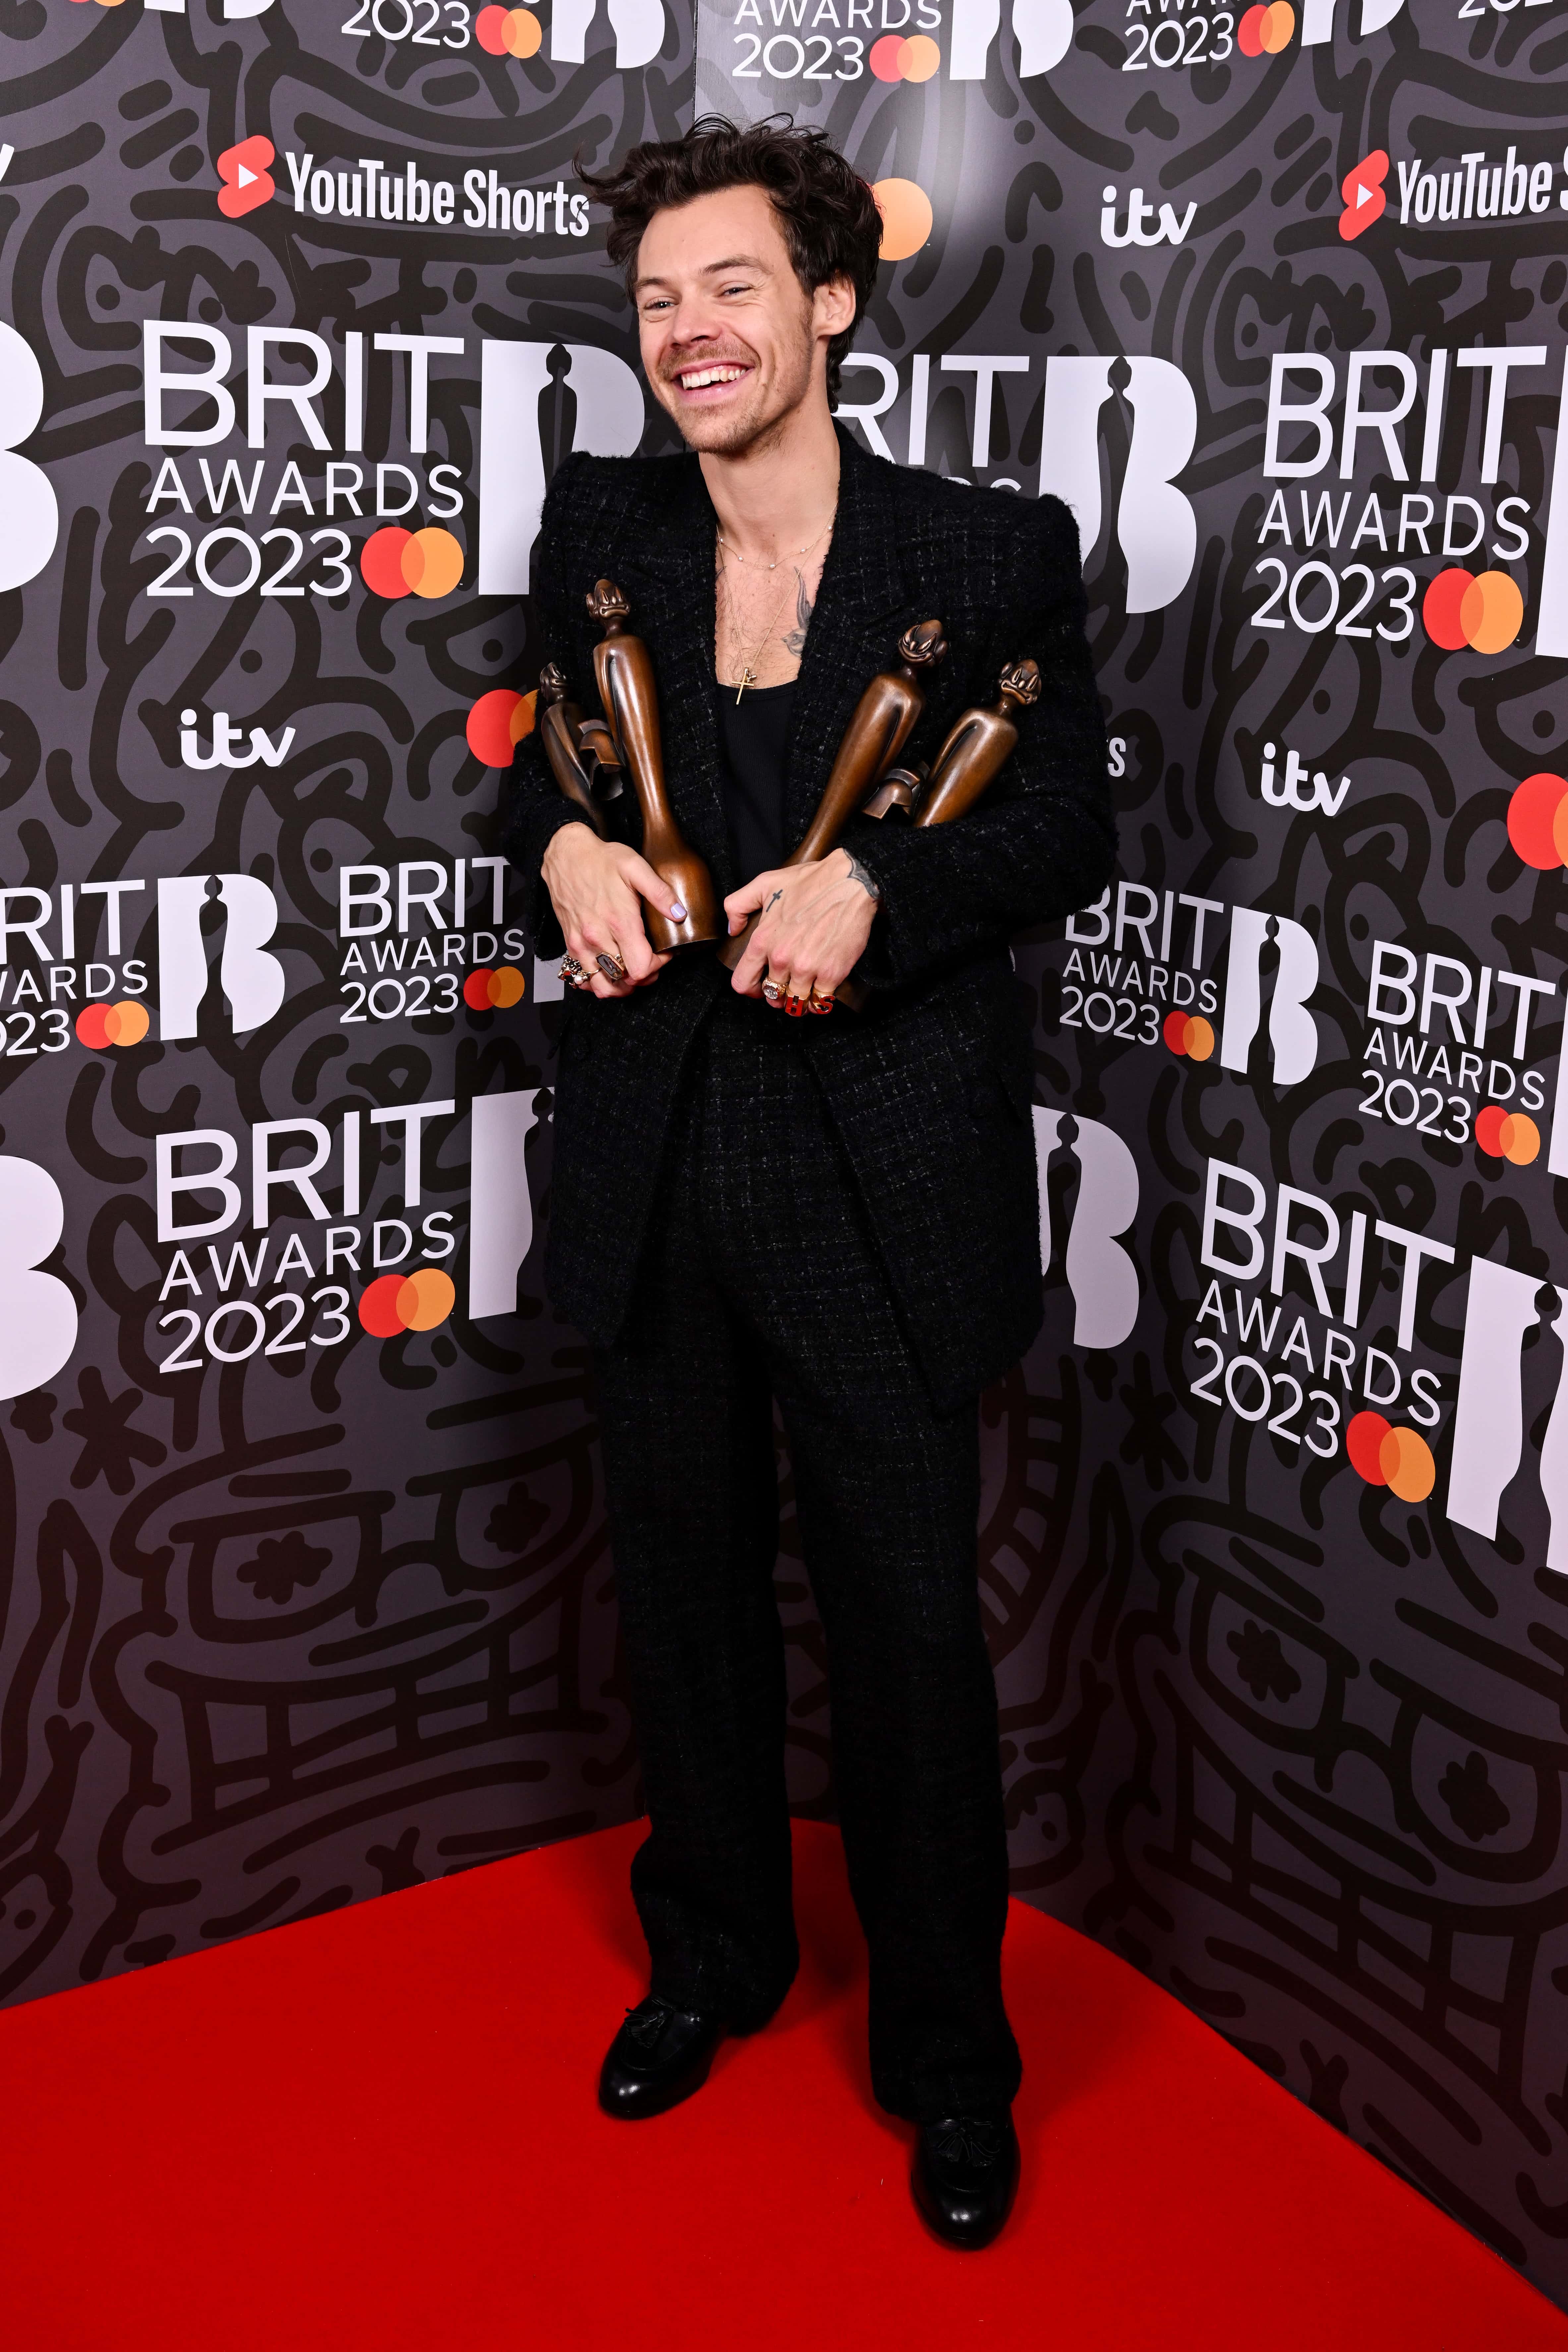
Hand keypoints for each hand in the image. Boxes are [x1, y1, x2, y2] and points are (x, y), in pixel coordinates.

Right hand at [542, 822, 680, 998]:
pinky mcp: (570, 945)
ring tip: (633, 972)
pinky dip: (599, 982)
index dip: (658, 965)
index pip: (642, 968)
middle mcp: (597, 938)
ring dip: (621, 986)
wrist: (565, 855)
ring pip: (603, 987)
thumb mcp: (635, 866)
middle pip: (626, 981)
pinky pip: (583, 979)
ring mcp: (581, 944)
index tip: (663, 952)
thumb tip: (680, 914)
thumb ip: (659, 892)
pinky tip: (610, 971)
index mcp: (618, 922)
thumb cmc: (601, 860)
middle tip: (651, 960)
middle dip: (644, 976)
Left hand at [723, 849, 877, 1010]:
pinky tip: (820, 993)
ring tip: (803, 993)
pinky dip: (819, 1003)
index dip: (749, 989)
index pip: (743, 982)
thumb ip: (738, 905)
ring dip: (797, 1001)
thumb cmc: (810, 881)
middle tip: (785, 986)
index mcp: (763, 940)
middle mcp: (782, 958)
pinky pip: (820, 1002)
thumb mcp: (764, 884)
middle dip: (776, 994)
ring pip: (795, 1003)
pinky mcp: (831, 974)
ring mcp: (807, 968)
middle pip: (771, 995)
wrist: (850, 882)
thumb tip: (733, 930)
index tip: (758, 987)